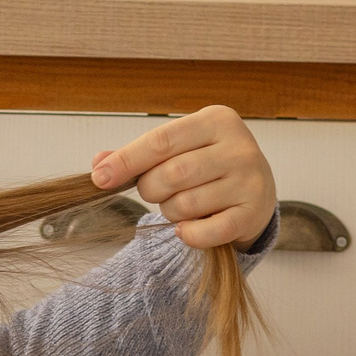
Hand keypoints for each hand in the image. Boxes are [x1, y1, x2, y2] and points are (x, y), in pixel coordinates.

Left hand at [89, 105, 277, 251]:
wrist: (257, 188)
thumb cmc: (206, 164)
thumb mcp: (178, 148)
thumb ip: (138, 155)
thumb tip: (98, 165)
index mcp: (216, 120)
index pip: (161, 141)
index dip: (126, 161)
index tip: (99, 178)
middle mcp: (239, 147)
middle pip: (172, 174)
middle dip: (150, 189)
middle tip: (155, 191)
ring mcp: (250, 180)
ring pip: (186, 204)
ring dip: (170, 211)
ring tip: (180, 205)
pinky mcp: (253, 213)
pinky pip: (206, 232)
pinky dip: (188, 235)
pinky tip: (186, 228)